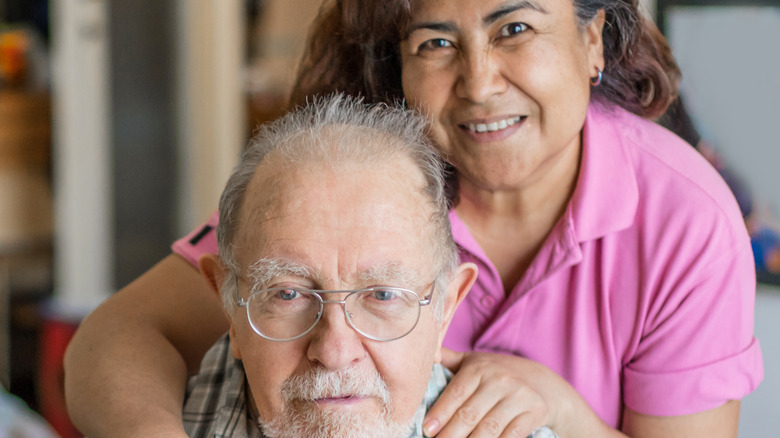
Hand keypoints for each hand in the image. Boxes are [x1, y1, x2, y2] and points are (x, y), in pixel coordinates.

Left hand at [423, 349, 570, 437]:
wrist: (545, 384)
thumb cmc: (499, 374)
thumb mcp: (475, 362)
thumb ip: (448, 359)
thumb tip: (423, 354)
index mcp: (480, 368)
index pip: (456, 393)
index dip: (440, 413)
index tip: (427, 430)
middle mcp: (499, 380)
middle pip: (470, 413)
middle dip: (451, 434)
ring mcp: (518, 397)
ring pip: (489, 428)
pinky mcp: (534, 413)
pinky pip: (511, 436)